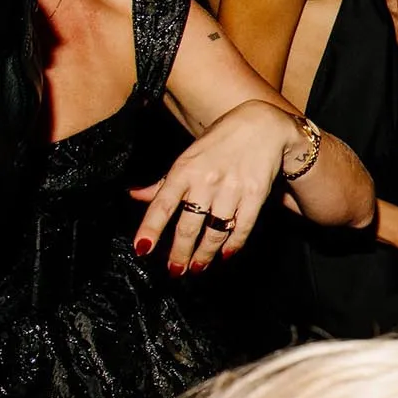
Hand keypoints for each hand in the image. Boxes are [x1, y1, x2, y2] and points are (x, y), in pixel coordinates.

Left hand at [130, 99, 301, 274]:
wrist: (263, 126)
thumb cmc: (221, 141)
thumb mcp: (188, 156)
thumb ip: (164, 182)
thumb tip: (134, 195)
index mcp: (184, 169)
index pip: (162, 205)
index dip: (151, 229)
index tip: (142, 249)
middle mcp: (206, 180)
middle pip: (189, 225)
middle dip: (180, 253)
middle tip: (175, 271)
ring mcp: (232, 189)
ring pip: (215, 230)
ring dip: (205, 253)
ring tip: (197, 268)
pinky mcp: (255, 195)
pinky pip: (242, 226)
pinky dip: (234, 244)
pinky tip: (225, 254)